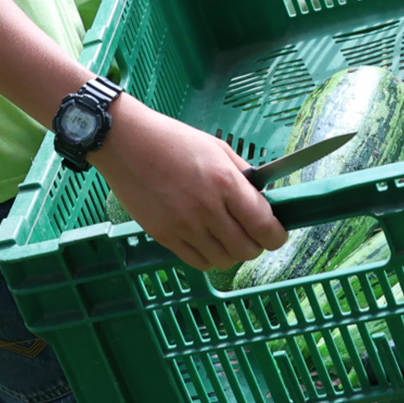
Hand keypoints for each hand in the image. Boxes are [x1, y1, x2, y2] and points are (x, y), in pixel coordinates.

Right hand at [92, 101, 285, 269]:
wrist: (127, 144)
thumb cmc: (173, 140)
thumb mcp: (217, 148)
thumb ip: (243, 175)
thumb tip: (262, 198)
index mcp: (226, 183)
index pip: (265, 226)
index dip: (277, 236)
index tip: (277, 234)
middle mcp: (208, 209)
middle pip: (247, 249)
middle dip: (256, 245)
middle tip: (252, 234)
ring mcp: (185, 226)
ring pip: (224, 260)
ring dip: (232, 253)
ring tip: (227, 238)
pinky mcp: (165, 236)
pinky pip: (198, 262)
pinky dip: (210, 257)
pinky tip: (208, 243)